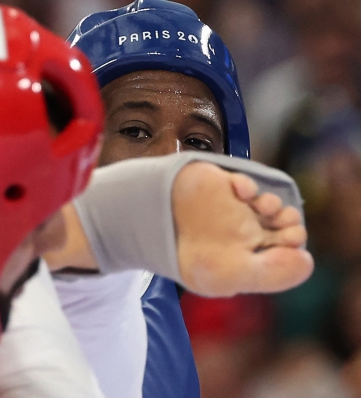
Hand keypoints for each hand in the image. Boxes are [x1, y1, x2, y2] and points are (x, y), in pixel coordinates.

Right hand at [174, 162, 313, 296]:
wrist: (155, 230)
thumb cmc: (193, 259)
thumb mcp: (233, 277)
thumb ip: (273, 274)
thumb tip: (308, 260)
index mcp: (248, 255)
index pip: (283, 250)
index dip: (294, 245)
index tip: (289, 243)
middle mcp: (245, 233)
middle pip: (283, 225)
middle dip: (291, 223)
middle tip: (286, 226)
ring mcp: (234, 209)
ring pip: (269, 203)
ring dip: (273, 204)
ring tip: (263, 207)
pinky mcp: (221, 187)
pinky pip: (245, 182)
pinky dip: (249, 184)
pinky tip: (240, 191)